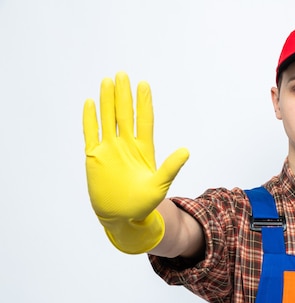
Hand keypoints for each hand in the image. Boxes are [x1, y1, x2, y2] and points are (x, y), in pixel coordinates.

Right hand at [83, 72, 188, 252]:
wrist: (122, 217)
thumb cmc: (143, 203)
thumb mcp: (160, 185)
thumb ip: (171, 167)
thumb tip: (186, 151)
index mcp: (144, 149)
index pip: (144, 120)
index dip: (143, 103)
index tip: (143, 84)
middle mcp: (126, 145)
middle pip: (124, 114)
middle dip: (123, 95)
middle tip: (122, 74)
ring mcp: (110, 149)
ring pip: (108, 119)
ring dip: (107, 101)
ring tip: (107, 81)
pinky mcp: (95, 157)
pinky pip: (91, 134)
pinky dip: (90, 119)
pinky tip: (90, 103)